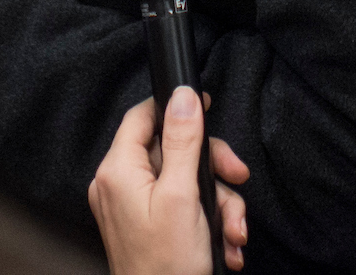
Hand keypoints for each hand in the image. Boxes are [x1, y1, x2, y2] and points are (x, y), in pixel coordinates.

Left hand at [89, 89, 252, 274]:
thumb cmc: (167, 267)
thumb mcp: (183, 196)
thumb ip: (183, 142)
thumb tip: (182, 97)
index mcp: (118, 171)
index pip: (143, 116)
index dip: (175, 107)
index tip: (203, 105)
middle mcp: (119, 185)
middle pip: (172, 150)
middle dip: (212, 169)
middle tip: (236, 179)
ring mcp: (132, 207)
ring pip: (184, 181)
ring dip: (218, 203)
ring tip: (233, 230)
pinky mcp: (147, 226)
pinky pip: (180, 206)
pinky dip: (207, 220)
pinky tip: (225, 242)